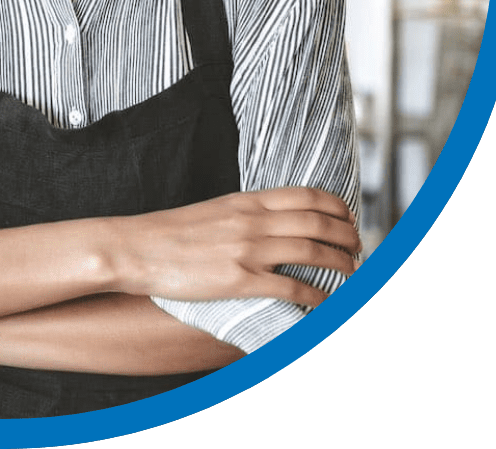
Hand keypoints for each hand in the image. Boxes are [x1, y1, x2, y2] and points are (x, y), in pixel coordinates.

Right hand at [112, 187, 360, 308]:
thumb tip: (274, 220)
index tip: (349, 217)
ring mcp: (247, 250)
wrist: (137, 247)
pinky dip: (317, 293)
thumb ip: (246, 213)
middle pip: (317, 222)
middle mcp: (252, 221)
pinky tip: (327, 301)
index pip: (306, 195)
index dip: (336, 206)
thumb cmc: (172, 232)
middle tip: (358, 247)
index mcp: (246, 201)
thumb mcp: (215, 210)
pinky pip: (291, 286)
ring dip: (341, 262)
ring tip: (353, 271)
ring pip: (312, 251)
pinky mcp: (239, 280)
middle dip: (347, 235)